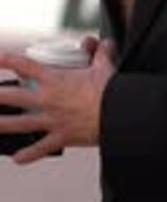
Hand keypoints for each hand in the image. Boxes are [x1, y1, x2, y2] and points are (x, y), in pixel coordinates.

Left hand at [0, 38, 115, 163]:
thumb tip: (100, 43)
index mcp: (55, 79)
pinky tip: (17, 158)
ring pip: (20, 123)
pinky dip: (29, 154)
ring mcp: (52, 119)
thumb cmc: (110, 90)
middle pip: (14, 96)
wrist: (119, 114)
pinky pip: (42, 148)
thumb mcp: (104, 66)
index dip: (8, 60)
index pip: (25, 65)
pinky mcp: (61, 137)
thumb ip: (99, 52)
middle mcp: (48, 99)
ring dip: (2, 124)